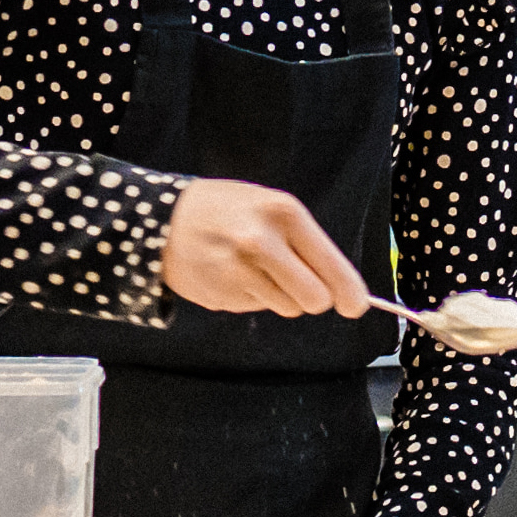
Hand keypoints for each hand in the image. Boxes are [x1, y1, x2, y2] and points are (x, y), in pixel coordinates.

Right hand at [164, 178, 370, 317]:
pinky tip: (230, 274)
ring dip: (279, 296)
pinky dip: (249, 297)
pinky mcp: (220, 294)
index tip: (355, 305)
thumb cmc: (226, 211)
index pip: (331, 264)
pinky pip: (256, 309)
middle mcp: (260, 241)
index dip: (349, 292)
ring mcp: (238, 271)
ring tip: (253, 269)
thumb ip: (305, 243)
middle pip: (314, 298)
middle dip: (314, 298)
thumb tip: (344, 290)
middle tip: (301, 286)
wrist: (160, 218)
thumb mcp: (269, 207)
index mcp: (283, 213)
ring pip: (288, 308)